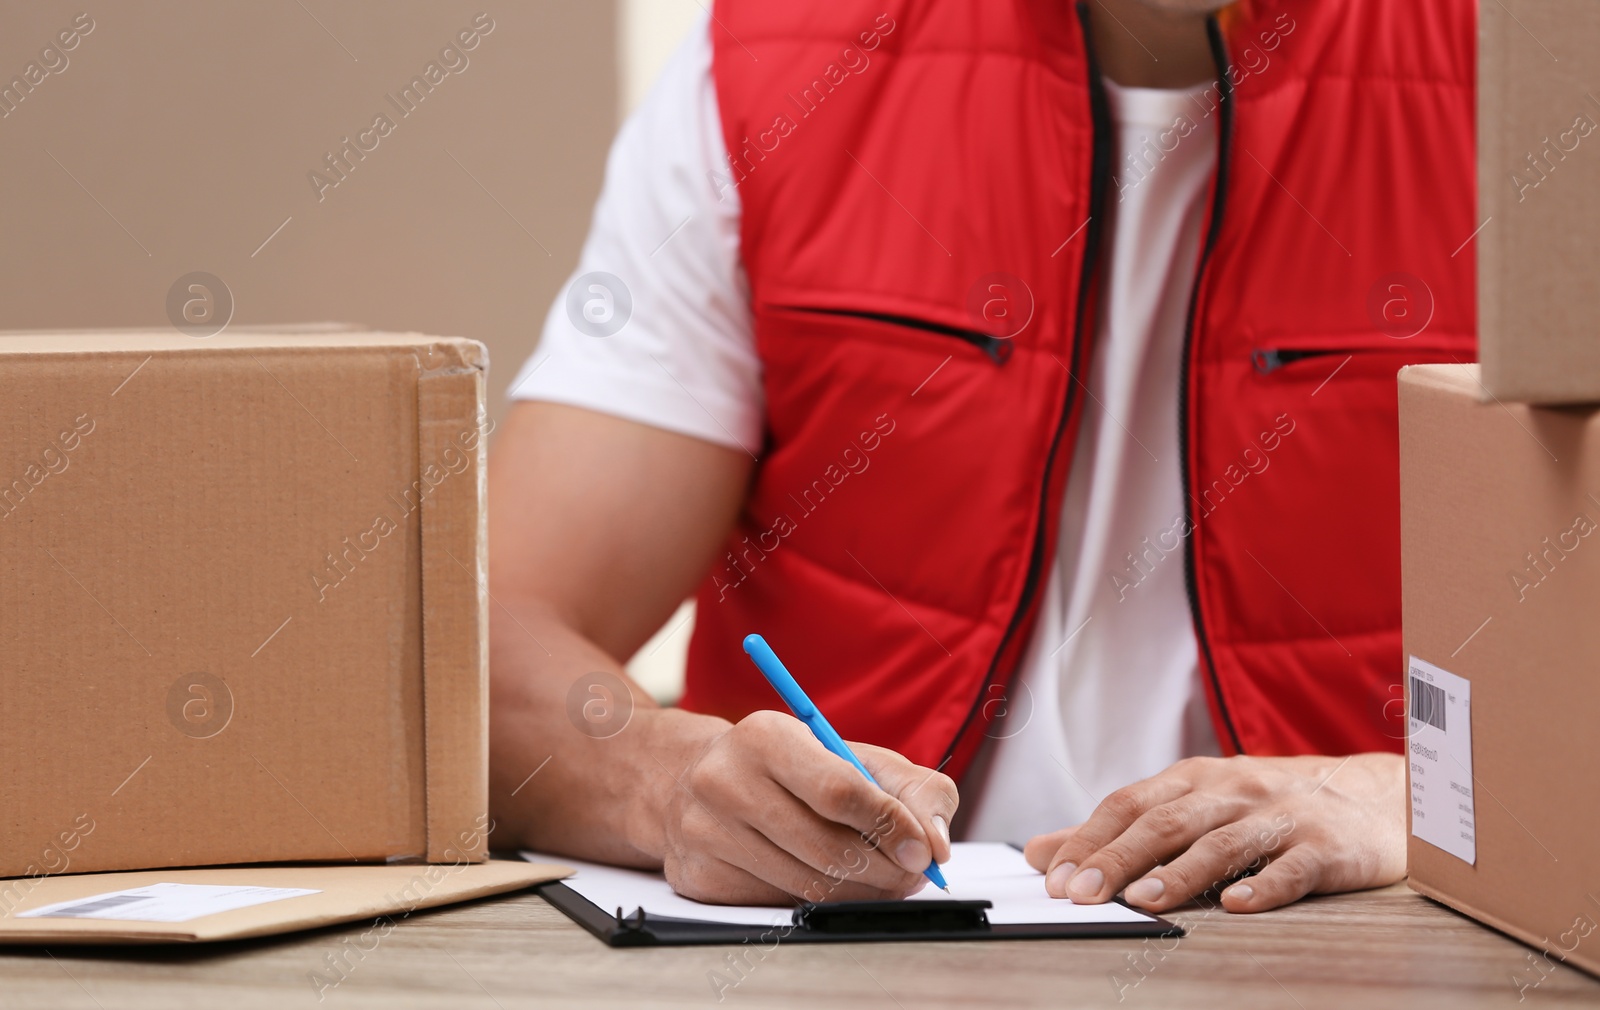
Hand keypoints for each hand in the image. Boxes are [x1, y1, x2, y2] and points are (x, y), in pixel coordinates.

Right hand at [659, 710, 957, 904]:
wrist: (697, 780)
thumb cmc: (791, 768)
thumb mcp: (854, 757)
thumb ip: (912, 790)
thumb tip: (936, 844)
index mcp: (765, 737)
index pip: (839, 791)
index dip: (890, 826)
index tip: (923, 851)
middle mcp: (724, 781)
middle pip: (826, 848)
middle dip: (885, 869)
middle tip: (911, 874)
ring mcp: (705, 833)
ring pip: (806, 886)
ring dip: (861, 892)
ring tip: (883, 879)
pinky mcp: (700, 877)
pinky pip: (780, 905)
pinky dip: (820, 902)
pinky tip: (831, 883)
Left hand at [1023, 753, 1404, 912]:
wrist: (1374, 799)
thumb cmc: (1268, 807)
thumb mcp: (1193, 807)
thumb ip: (1117, 833)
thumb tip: (1041, 853)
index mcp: (1194, 780)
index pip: (1128, 804)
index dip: (1089, 839)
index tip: (1053, 877)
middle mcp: (1232, 790)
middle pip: (1165, 823)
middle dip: (1118, 858)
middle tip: (1081, 894)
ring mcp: (1281, 815)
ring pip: (1222, 843)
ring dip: (1179, 872)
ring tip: (1142, 901)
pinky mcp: (1327, 846)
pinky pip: (1294, 868)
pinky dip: (1265, 886)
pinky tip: (1237, 907)